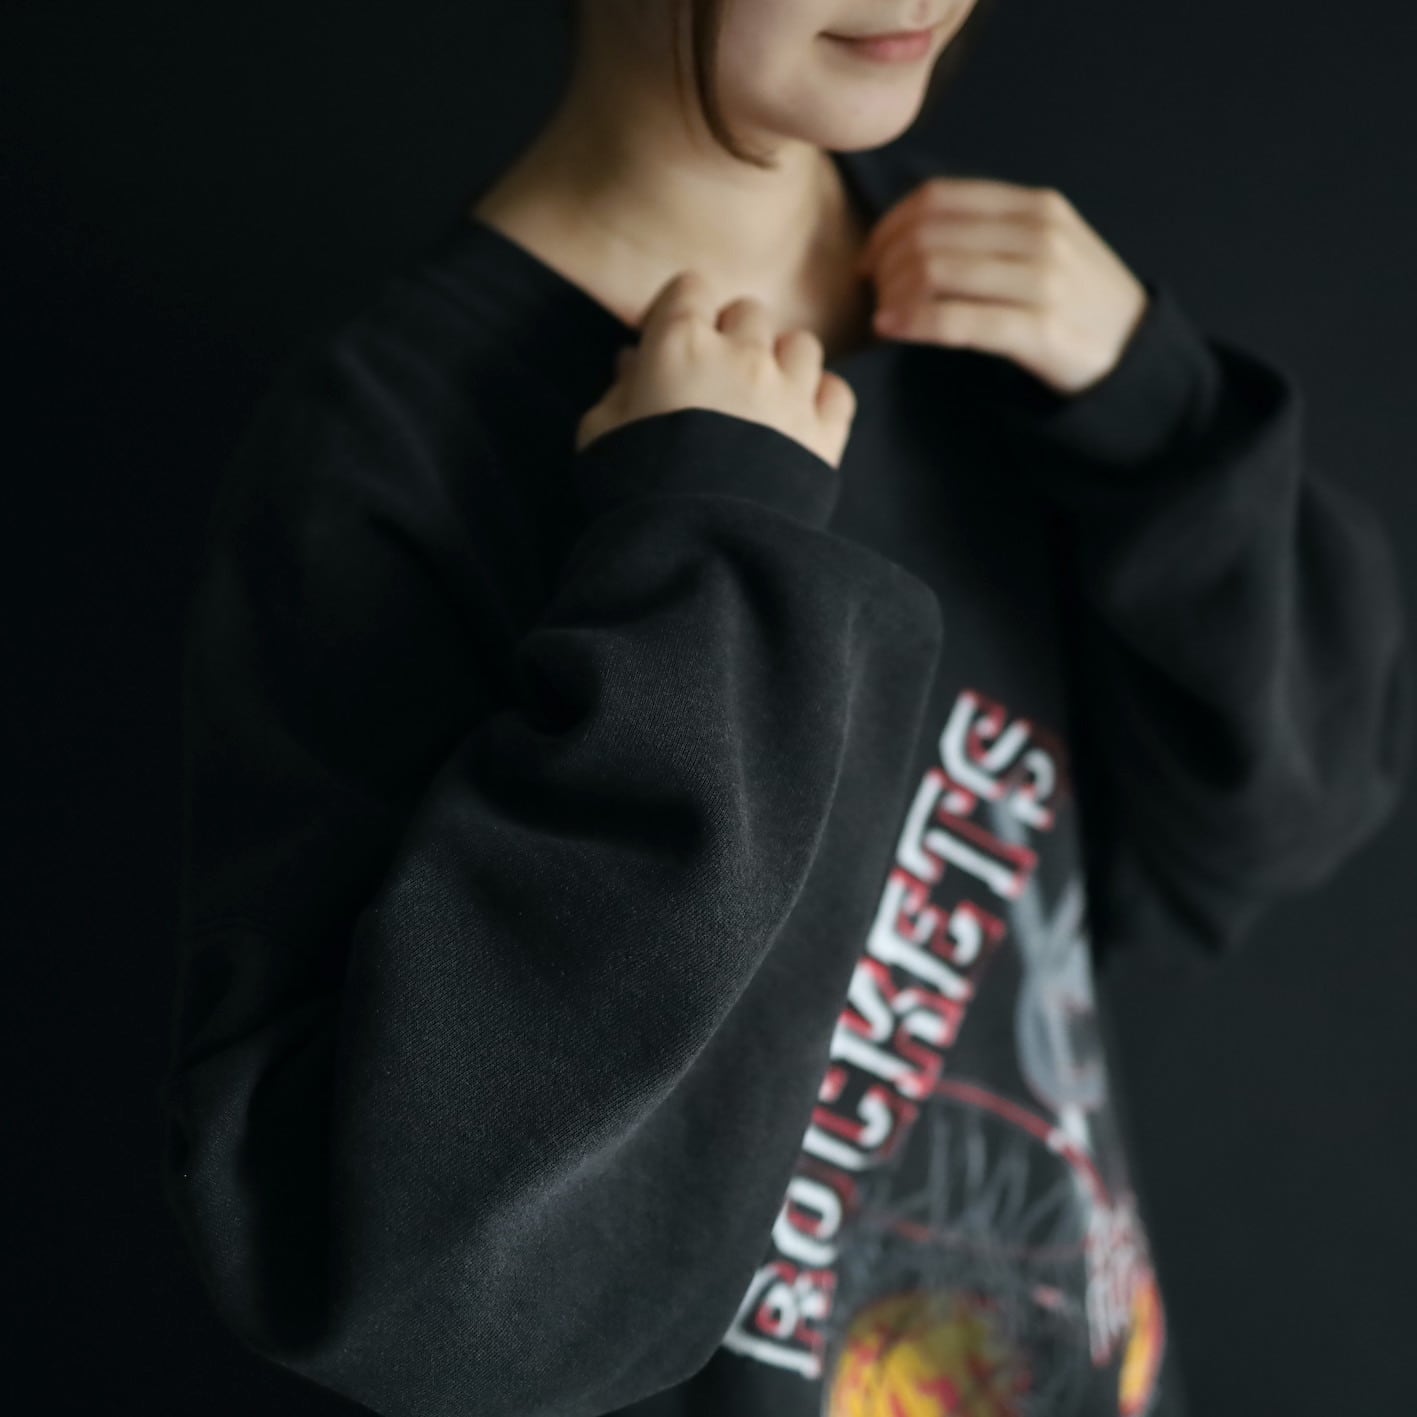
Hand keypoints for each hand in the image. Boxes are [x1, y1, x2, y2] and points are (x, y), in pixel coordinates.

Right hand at [575, 269, 857, 468]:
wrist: (697, 545)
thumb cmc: (635, 489)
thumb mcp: (600, 435)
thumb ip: (617, 390)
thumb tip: (631, 362)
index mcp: (680, 344)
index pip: (690, 287)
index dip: (681, 310)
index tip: (672, 339)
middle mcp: (742, 354)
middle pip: (749, 312)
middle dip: (733, 335)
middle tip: (716, 376)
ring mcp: (789, 391)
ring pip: (801, 344)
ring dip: (782, 362)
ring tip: (763, 397)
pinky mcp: (824, 433)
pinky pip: (837, 391)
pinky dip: (821, 400)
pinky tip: (800, 420)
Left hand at [855, 176, 1150, 395]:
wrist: (1135, 357)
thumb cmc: (1076, 305)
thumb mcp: (1045, 248)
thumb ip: (991, 233)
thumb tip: (911, 233)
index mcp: (1035, 206)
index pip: (938, 198)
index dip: (889, 227)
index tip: (870, 260)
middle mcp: (1039, 234)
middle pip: (928, 234)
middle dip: (885, 266)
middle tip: (874, 296)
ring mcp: (1043, 281)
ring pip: (935, 271)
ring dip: (893, 295)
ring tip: (884, 317)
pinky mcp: (1039, 330)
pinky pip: (956, 320)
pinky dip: (913, 324)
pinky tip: (892, 331)